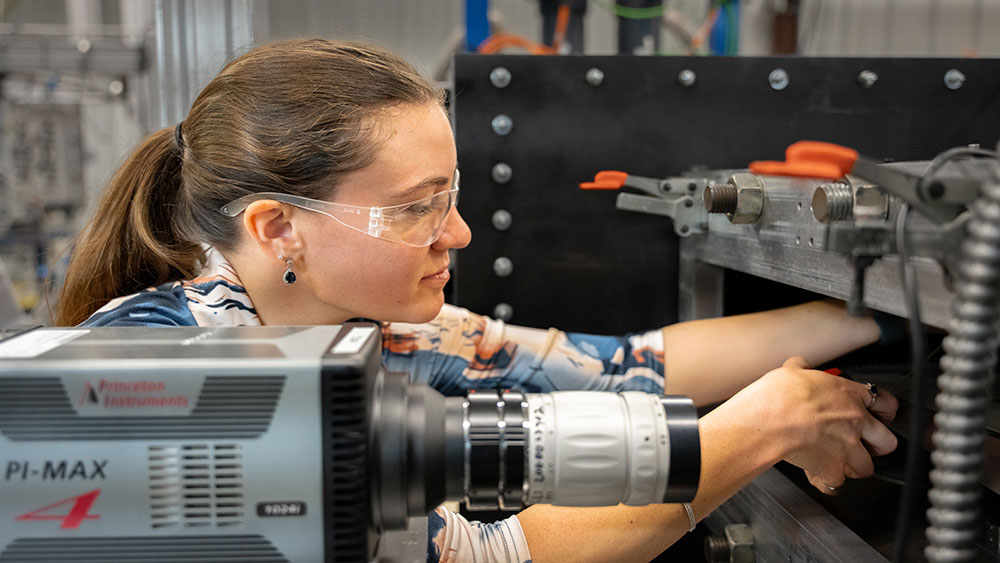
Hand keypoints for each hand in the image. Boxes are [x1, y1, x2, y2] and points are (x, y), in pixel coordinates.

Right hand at [737, 356, 898, 494]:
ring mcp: (848, 448)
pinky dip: (827, 481)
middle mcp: (855, 421)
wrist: (769, 419)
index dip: (885, 411)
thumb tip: (799, 366)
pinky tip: (817, 475)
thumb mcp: (791, 371)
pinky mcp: (833, 469)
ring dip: (852, 467)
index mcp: (849, 394)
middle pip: (887, 441)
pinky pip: (837, 483)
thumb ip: (801, 369)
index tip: (880, 415)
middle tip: (864, 445)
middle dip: (877, 446)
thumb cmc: (779, 396)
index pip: (886, 403)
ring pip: (867, 467)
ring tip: (837, 463)